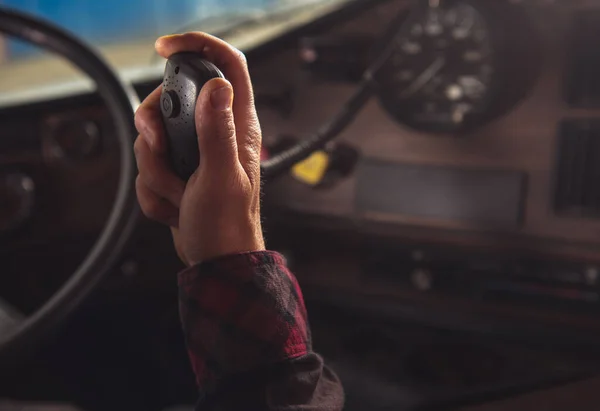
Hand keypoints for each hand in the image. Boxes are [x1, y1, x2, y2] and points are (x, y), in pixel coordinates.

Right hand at [134, 32, 264, 265]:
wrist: (215, 262)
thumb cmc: (228, 225)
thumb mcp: (221, 177)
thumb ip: (216, 131)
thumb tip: (217, 86)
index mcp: (237, 126)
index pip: (227, 66)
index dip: (199, 46)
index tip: (165, 48)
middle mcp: (215, 133)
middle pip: (170, 100)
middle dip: (155, 129)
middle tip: (161, 151)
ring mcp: (194, 153)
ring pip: (152, 138)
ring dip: (156, 172)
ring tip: (180, 194)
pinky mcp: (177, 172)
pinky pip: (148, 168)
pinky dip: (154, 192)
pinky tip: (177, 207)